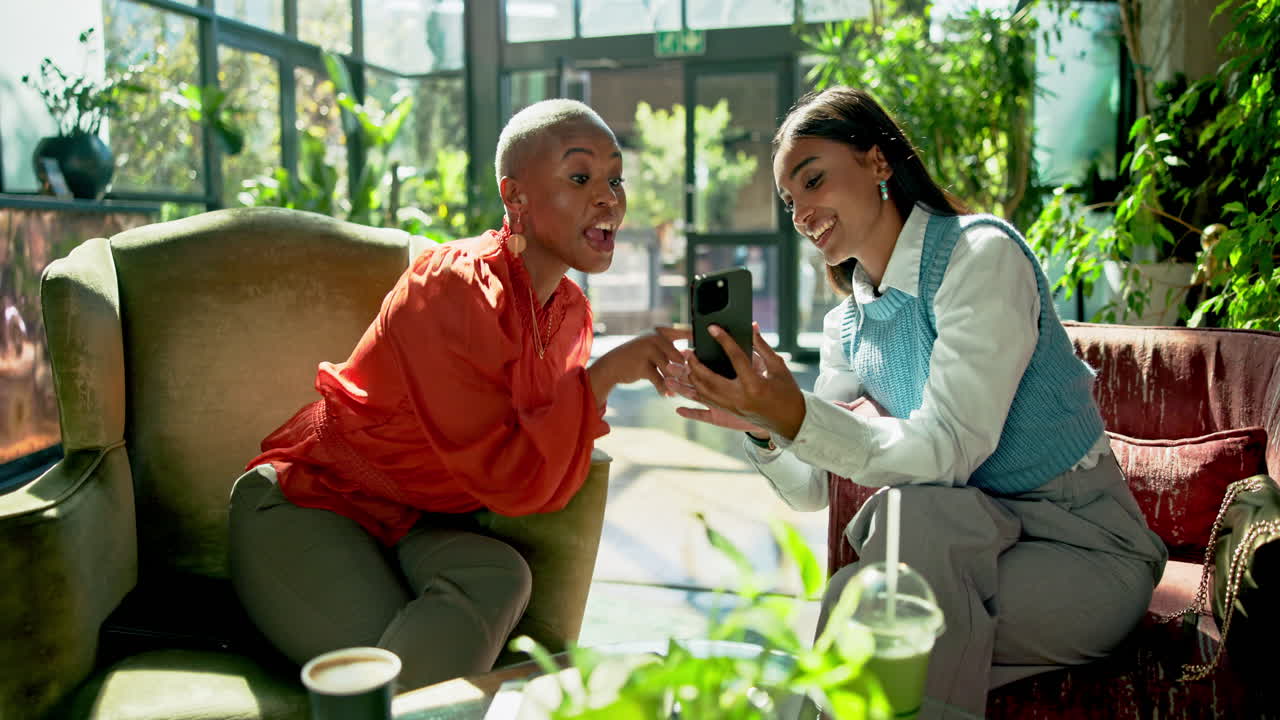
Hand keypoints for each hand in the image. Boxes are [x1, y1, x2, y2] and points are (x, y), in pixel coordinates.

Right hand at [588, 326, 690, 402]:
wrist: (611, 366)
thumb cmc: (635, 357)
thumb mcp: (651, 349)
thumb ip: (668, 351)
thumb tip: (689, 358)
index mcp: (659, 334)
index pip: (682, 333)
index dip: (695, 338)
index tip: (706, 346)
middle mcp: (654, 339)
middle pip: (678, 356)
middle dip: (686, 371)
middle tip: (694, 381)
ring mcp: (648, 351)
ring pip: (670, 370)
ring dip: (676, 382)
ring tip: (681, 391)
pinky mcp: (642, 366)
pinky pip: (659, 379)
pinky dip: (664, 389)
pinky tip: (667, 395)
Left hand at [680, 322, 806, 439]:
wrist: (791, 421)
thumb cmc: (787, 392)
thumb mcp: (778, 367)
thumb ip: (762, 346)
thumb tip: (752, 327)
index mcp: (754, 384)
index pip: (735, 357)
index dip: (723, 340)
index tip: (712, 328)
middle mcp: (740, 397)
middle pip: (709, 379)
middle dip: (695, 364)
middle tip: (688, 350)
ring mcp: (733, 407)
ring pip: (704, 392)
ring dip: (691, 377)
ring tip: (685, 363)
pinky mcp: (729, 412)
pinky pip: (706, 402)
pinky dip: (694, 392)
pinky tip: (687, 383)